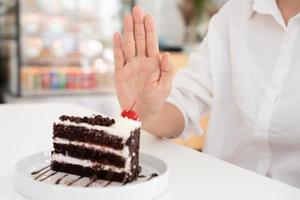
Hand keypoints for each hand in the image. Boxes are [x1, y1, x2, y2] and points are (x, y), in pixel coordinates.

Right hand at [113, 6, 173, 120]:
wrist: (143, 113)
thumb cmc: (156, 100)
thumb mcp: (166, 86)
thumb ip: (166, 70)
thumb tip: (165, 53)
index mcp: (153, 63)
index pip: (151, 43)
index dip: (150, 30)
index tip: (148, 17)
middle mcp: (141, 62)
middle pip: (139, 40)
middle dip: (138, 25)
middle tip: (136, 9)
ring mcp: (130, 66)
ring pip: (128, 45)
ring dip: (128, 31)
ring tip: (127, 17)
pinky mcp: (120, 74)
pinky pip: (118, 58)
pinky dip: (117, 47)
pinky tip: (117, 35)